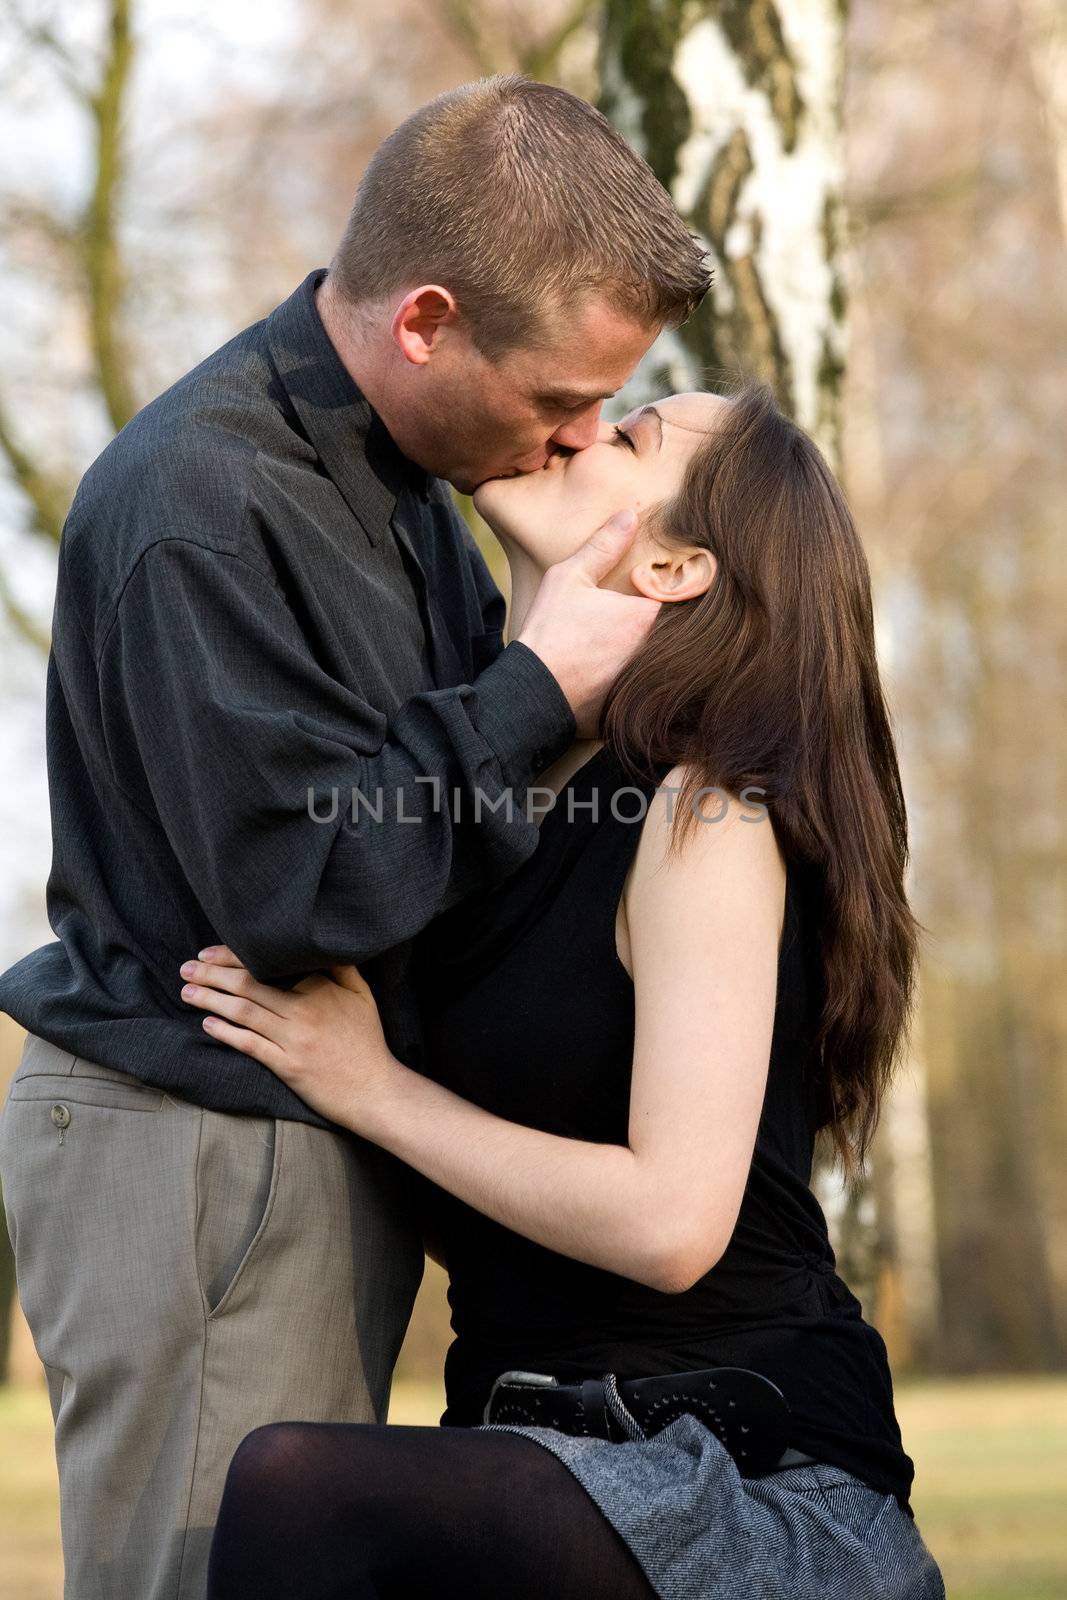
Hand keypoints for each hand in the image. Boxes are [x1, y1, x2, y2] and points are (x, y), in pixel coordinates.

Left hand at [178, 947, 400, 1130]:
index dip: (234, 956)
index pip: (268, 965)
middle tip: (186, 968)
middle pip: (248, 985)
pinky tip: (207, 1025)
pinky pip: (250, 1045)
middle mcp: (303, 1010)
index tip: (210, 953)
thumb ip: (341, 968)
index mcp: (320, 988)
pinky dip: (226, 1033)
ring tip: (187, 992)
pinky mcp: (287, 1066)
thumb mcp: (363, 996)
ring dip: (211, 1000)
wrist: (375, 1089)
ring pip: (244, 1012)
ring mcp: (294, 1039)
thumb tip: (320, 945)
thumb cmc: (367, 1042)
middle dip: (212, 974)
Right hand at [517, 510, 660, 737]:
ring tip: (634, 648)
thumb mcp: (571, 578)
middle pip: (675, 631)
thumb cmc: (551, 633)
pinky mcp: (640, 706)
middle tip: (644, 621)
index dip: (665, 592)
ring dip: (660, 655)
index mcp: (647, 614)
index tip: (649, 592)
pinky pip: (655, 690)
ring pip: (665, 660)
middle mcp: (657, 649)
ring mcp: (650, 680)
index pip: (677, 596)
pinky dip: (648, 683)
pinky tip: (625, 676)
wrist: (533, 693)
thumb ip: (603, 546)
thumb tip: (629, 516)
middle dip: (668, 626)